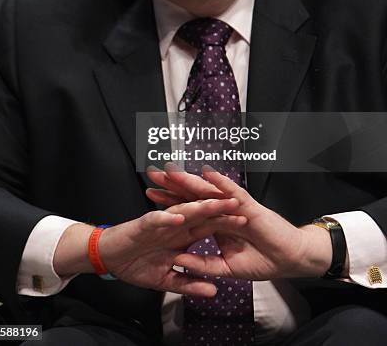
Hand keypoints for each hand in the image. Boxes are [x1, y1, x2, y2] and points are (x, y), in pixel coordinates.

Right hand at [54, 197, 245, 296]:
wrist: (109, 258)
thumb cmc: (136, 264)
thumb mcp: (167, 280)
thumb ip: (191, 283)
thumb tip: (214, 291)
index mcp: (182, 235)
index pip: (209, 227)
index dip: (227, 225)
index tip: (248, 225)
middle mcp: (174, 225)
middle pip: (201, 215)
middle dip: (220, 209)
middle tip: (241, 204)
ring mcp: (160, 222)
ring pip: (182, 211)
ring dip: (198, 207)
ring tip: (215, 203)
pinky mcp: (143, 224)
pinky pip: (157, 219)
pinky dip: (167, 219)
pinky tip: (179, 217)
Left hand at [147, 166, 332, 280]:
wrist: (288, 259)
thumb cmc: (262, 260)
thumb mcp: (226, 268)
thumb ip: (203, 264)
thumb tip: (178, 260)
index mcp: (215, 222)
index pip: (188, 208)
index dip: (169, 201)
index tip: (150, 194)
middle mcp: (221, 210)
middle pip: (193, 194)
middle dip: (173, 184)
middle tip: (153, 173)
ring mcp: (233, 206)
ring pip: (208, 190)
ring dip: (190, 180)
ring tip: (172, 171)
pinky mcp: (248, 206)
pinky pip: (232, 192)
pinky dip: (220, 183)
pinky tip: (207, 173)